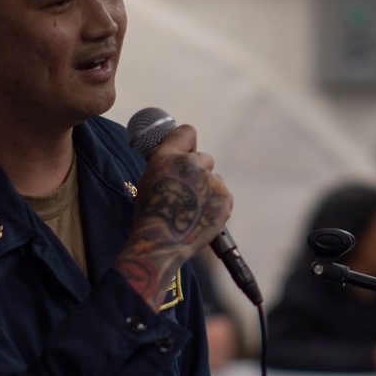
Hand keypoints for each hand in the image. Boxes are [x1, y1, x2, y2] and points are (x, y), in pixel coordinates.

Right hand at [114, 125, 231, 311]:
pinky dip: (215, 204)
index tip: (188, 152)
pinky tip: (201, 215)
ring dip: (207, 189)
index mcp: (169, 156)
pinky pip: (223, 196)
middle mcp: (193, 164)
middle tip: (187, 191)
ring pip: (214, 179)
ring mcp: (212, 182)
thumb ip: (169, 163)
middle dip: (198, 171)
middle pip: (204, 158)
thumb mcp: (150, 179)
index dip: (187, 142)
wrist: (162, 242)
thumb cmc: (150, 213)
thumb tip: (184, 155)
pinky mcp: (225, 199)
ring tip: (192, 209)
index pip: (187, 132)